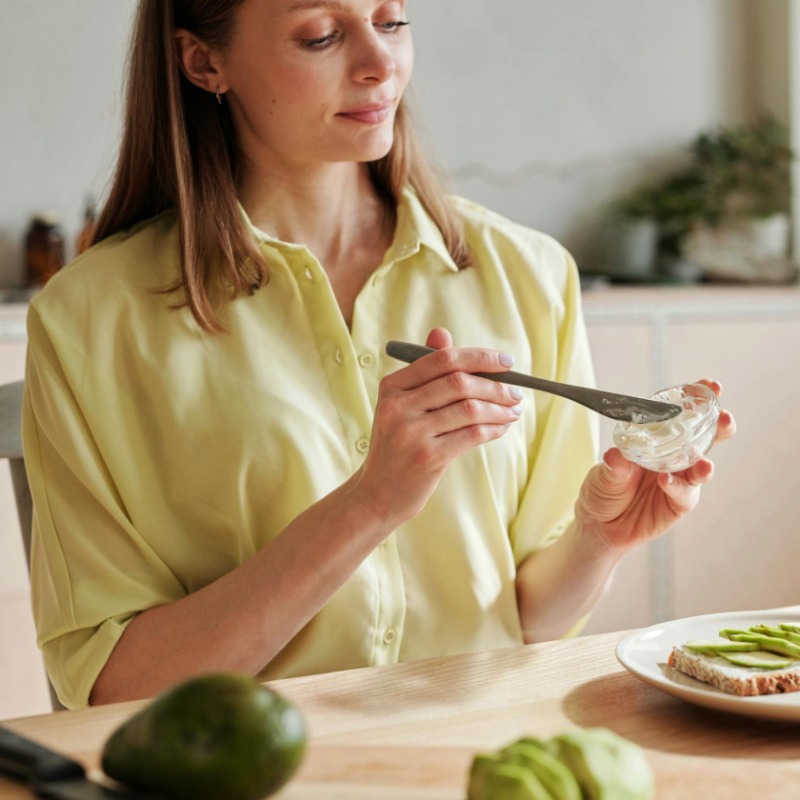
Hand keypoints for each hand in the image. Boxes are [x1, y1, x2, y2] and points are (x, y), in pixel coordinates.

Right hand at [354, 328, 522, 524]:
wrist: (377, 493)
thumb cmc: (397, 445)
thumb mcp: (401, 405)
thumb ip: (424, 372)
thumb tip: (442, 333)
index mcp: (392, 386)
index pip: (442, 359)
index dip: (480, 357)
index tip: (506, 363)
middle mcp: (398, 406)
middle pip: (459, 382)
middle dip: (496, 385)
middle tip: (516, 392)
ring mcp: (411, 433)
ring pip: (470, 408)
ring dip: (500, 408)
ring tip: (514, 410)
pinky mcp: (427, 458)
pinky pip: (472, 435)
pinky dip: (494, 429)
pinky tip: (503, 427)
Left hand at [575, 379, 735, 555]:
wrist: (598, 525)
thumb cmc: (602, 490)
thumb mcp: (602, 475)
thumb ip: (613, 467)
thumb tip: (616, 456)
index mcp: (657, 439)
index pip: (680, 415)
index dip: (697, 399)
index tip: (711, 385)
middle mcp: (673, 456)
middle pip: (704, 438)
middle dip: (718, 426)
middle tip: (723, 418)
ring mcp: (679, 480)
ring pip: (701, 468)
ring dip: (705, 463)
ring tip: (703, 462)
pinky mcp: (677, 503)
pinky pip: (684, 494)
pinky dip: (677, 487)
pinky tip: (665, 481)